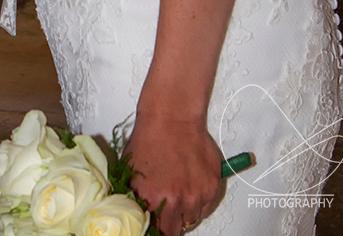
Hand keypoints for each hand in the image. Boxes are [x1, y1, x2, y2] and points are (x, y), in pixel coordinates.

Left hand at [124, 113, 223, 235]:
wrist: (171, 117)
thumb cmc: (148, 138)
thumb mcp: (131, 170)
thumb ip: (135, 197)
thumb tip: (136, 212)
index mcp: (151, 199)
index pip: (155, 232)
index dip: (154, 229)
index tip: (154, 226)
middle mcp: (175, 202)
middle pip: (174, 231)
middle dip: (170, 224)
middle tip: (167, 214)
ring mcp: (196, 195)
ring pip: (191, 219)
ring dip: (185, 212)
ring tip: (179, 195)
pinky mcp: (211, 187)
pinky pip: (206, 207)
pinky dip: (199, 202)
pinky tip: (191, 187)